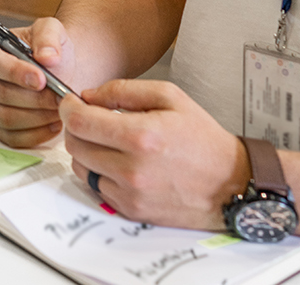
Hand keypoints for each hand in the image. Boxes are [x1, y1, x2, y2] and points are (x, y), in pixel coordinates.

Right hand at [0, 17, 77, 147]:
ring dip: (38, 117)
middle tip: (60, 97)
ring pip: (6, 118)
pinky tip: (54, 123)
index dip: (15, 73)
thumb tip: (47, 57)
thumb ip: (49, 37)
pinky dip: (36, 134)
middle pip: (0, 93)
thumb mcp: (52, 30)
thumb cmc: (48, 50)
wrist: (57, 70)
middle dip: (35, 98)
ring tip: (60, 109)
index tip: (42, 80)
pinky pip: (11, 138)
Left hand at [59, 79, 249, 231]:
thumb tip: (89, 96)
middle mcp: (131, 169)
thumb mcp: (170, 97)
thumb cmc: (203, 139)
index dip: (68, 108)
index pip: (79, 122)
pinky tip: (119, 162)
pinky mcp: (131, 210)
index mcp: (141, 136)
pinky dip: (100, 172)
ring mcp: (130, 193)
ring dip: (86, 150)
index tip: (71, 101)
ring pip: (81, 167)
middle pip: (74, 145)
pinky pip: (96, 187)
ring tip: (108, 141)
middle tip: (89, 118)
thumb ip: (124, 90)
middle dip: (76, 127)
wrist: (231, 183)